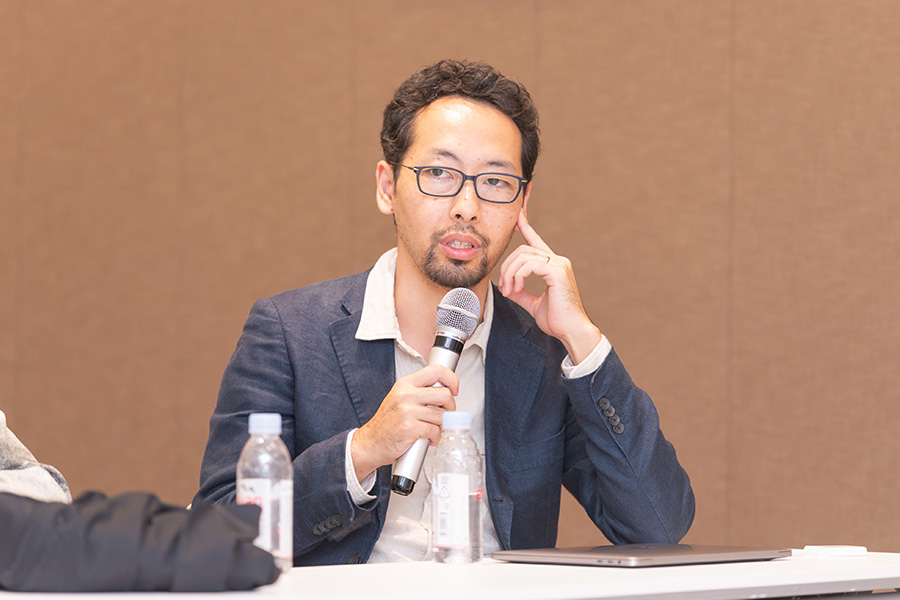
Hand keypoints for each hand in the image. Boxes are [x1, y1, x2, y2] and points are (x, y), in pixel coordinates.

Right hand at [350, 363, 457, 481]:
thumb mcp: (399, 398)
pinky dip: (436, 437)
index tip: (454, 389)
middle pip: (445, 394)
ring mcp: (408, 411)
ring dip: (442, 425)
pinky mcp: (410, 428)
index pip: (436, 370)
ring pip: (442, 415)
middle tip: (445, 414)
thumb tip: (444, 391)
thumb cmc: (386, 423)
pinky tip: (429, 439)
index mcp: (405, 384)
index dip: (452, 379)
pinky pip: (435, 430)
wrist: (370, 443)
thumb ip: (419, 392)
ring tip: (435, 429)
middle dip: (451, 407)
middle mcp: (406, 395)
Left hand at [498, 209, 601, 363]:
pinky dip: (518, 277)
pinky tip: (515, 290)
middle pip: (522, 250)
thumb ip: (522, 293)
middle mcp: (558, 261)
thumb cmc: (557, 320)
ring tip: (509, 291)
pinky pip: (529, 265)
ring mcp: (559, 264)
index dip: (525, 227)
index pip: (536, 241)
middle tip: (503, 287)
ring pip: (523, 257)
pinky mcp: (557, 271)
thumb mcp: (534, 304)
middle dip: (507, 266)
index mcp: (553, 266)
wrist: (571, 331)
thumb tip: (508, 288)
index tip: (517, 216)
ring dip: (510, 274)